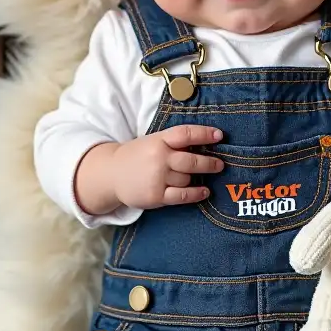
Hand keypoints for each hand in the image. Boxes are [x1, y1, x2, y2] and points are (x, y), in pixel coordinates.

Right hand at [76, 125, 224, 212]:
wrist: (110, 174)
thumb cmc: (137, 156)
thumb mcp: (152, 142)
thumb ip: (173, 142)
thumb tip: (205, 144)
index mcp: (158, 140)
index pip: (185, 134)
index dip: (204, 134)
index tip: (219, 135)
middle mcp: (158, 158)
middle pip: (191, 160)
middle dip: (209, 163)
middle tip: (220, 164)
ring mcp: (156, 177)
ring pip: (187, 178)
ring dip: (195, 178)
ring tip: (199, 177)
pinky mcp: (155, 196)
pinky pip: (182, 195)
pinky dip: (196, 194)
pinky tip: (205, 192)